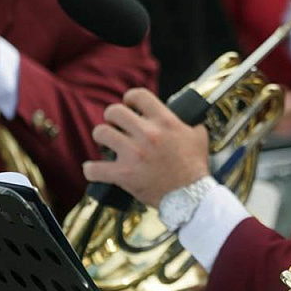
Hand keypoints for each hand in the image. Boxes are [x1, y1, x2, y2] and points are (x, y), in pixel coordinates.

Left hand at [83, 88, 209, 206]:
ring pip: (101, 133)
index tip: (129, 105)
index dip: (130, 98)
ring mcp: (133, 153)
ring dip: (102, 137)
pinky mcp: (123, 174)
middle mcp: (147, 133)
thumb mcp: (198, 137)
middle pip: (114, 111)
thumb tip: (183, 117)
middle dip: (112, 116)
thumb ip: (188, 123)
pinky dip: (92, 169)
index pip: (139, 95)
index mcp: (165, 121)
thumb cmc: (194, 167)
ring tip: (107, 142)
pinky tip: (94, 168)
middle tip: (116, 125)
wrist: (191, 195)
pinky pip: (94, 168)